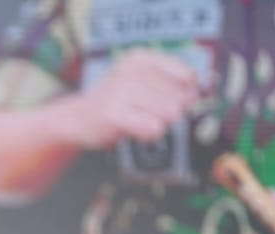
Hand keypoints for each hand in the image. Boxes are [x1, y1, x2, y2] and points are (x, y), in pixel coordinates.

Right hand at [67, 50, 201, 150]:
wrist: (77, 118)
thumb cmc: (115, 102)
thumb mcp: (141, 81)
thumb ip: (171, 83)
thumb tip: (197, 96)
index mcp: (140, 58)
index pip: (187, 76)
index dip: (188, 93)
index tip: (176, 101)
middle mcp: (131, 70)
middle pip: (180, 98)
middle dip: (171, 112)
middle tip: (149, 114)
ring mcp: (121, 91)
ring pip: (170, 113)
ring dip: (159, 123)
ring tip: (140, 120)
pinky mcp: (115, 115)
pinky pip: (154, 128)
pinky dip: (149, 134)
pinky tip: (134, 130)